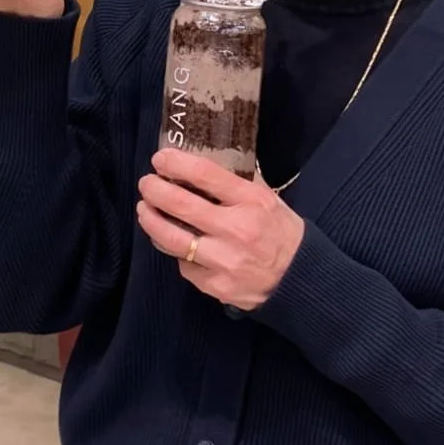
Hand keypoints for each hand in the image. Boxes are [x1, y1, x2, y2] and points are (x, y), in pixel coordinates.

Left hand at [137, 149, 305, 311]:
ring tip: (144, 210)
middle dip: (155, 190)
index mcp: (251, 202)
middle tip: (145, 183)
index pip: (205, 175)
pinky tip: (171, 240)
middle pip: (182, 205)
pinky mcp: (216, 286)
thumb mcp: (267, 197)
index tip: (160, 158)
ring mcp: (225, 261)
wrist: (299, 280)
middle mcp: (236, 230)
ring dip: (152, 221)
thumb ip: (238, 181)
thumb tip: (202, 161)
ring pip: (173, 239)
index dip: (176, 163)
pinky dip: (174, 250)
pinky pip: (184, 265)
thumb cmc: (280, 232)